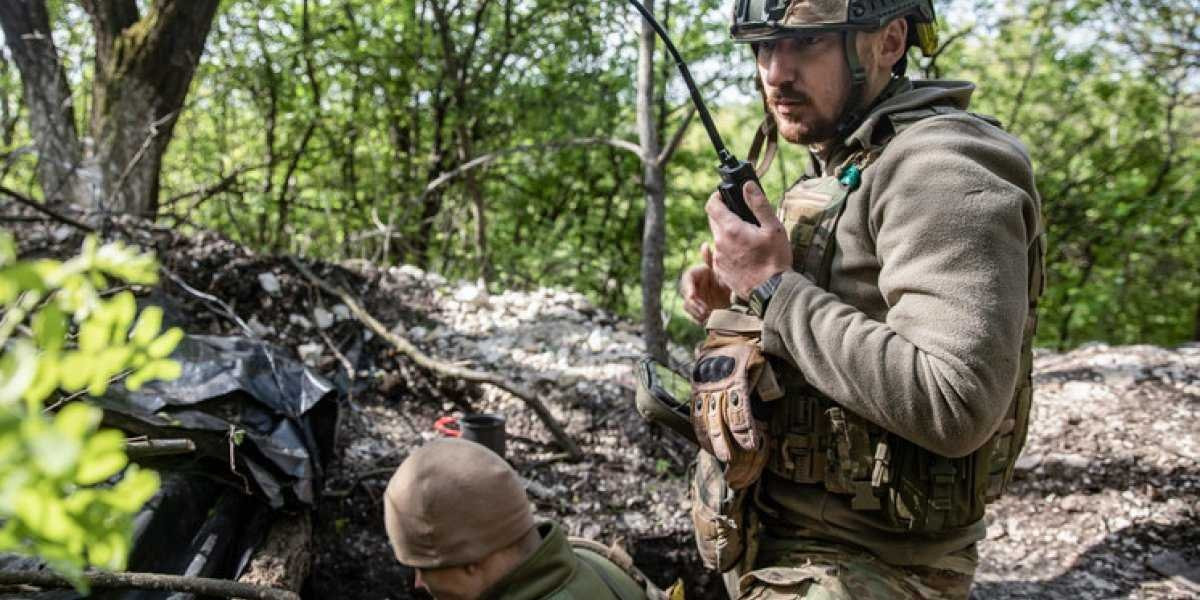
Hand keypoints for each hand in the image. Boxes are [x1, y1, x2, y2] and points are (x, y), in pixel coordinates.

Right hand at [681, 243, 731, 323]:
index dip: (687, 288)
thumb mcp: (720, 270)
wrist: (731, 293)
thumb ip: (710, 260)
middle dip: (694, 305)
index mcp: (693, 274)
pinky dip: (699, 320)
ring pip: (687, 307)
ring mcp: (692, 299)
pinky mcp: (695, 310)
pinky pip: (692, 316)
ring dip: (696, 313)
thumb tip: (705, 245)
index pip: (686, 280)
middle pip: (686, 296)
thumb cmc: (724, 278)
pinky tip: (708, 321)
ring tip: (709, 316)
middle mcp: (690, 287)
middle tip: (705, 311)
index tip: (692, 296)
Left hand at [706, 180, 791, 298]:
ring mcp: (717, 258)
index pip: (711, 205)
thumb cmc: (775, 259)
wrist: (772, 292)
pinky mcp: (720, 271)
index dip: (717, 197)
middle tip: (743, 217)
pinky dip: (729, 250)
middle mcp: (719, 243)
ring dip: (728, 234)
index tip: (726, 196)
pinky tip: (745, 255)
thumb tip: (747, 186)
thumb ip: (759, 204)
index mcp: (731, 229)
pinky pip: (720, 254)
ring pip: (717, 238)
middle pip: (713, 220)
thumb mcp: (773, 228)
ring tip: (748, 238)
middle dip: (724, 214)